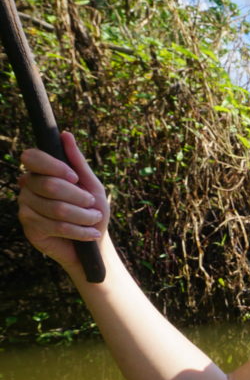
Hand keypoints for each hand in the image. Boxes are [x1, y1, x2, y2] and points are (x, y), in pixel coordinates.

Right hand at [17, 131, 108, 270]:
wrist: (93, 244)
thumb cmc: (93, 212)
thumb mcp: (92, 186)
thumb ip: (78, 162)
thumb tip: (65, 134)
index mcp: (41, 172)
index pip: (32, 157)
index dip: (53, 166)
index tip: (75, 178)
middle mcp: (28, 187)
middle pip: (48, 184)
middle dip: (79, 197)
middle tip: (93, 206)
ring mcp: (26, 207)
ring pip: (55, 208)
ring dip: (83, 216)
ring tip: (94, 221)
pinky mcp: (30, 228)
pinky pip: (54, 226)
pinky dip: (79, 230)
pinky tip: (90, 234)